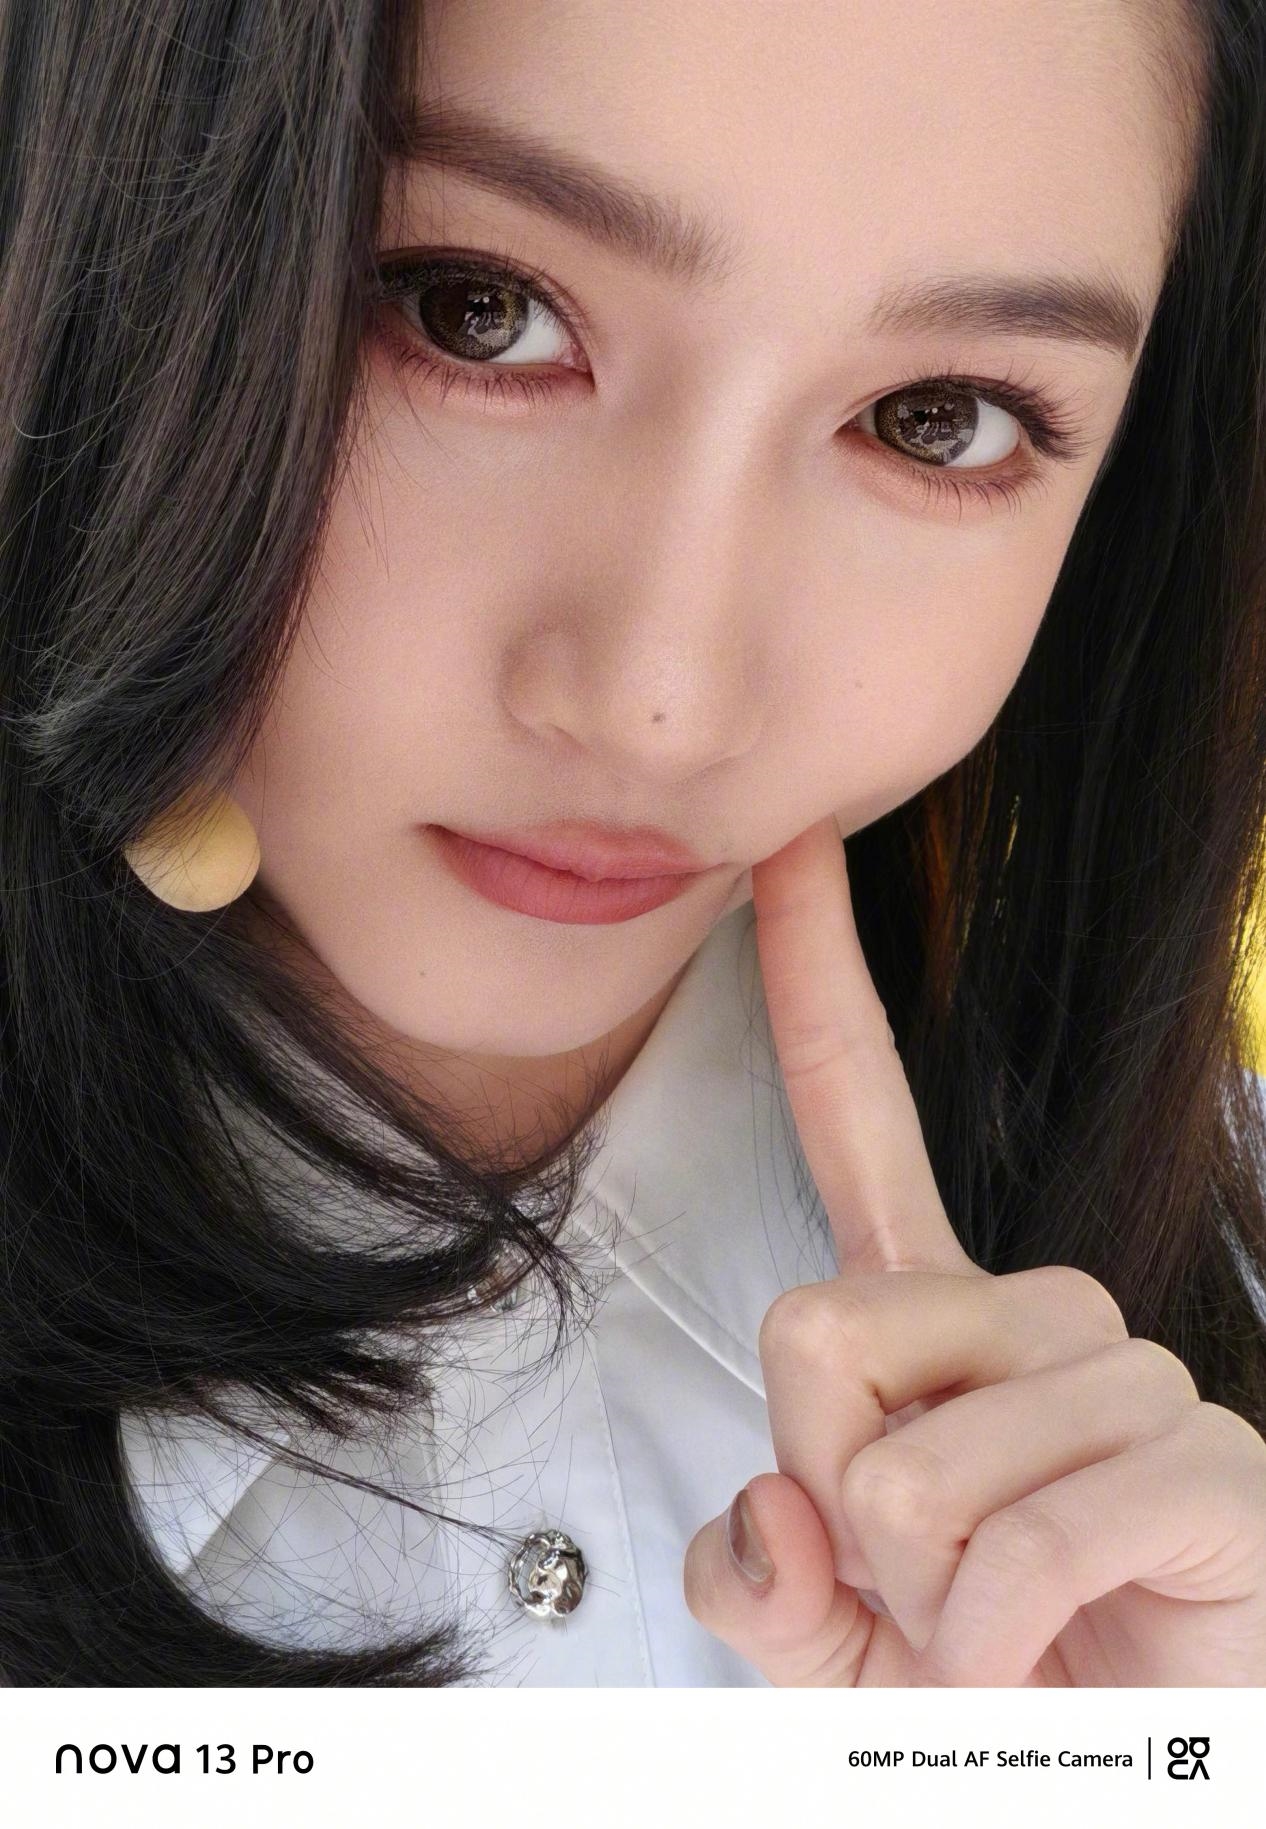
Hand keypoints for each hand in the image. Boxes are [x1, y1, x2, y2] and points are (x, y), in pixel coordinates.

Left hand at [683, 814, 1265, 1684]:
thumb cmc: (993, 1691)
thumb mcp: (828, 1636)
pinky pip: (1021, 1541)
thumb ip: (759, 1575)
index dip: (813, 982)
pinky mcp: (1207, 1463)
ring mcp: (1131, 1379)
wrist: (1119, 1779)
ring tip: (998, 1624)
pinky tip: (1042, 1658)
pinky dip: (992, 1641)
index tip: (790, 849)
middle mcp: (1037, 1315)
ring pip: (912, 1461)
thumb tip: (770, 1509)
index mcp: (937, 1323)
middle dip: (833, 1491)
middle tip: (924, 1577)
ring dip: (920, 1590)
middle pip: (820, 1326)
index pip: (861, 1119)